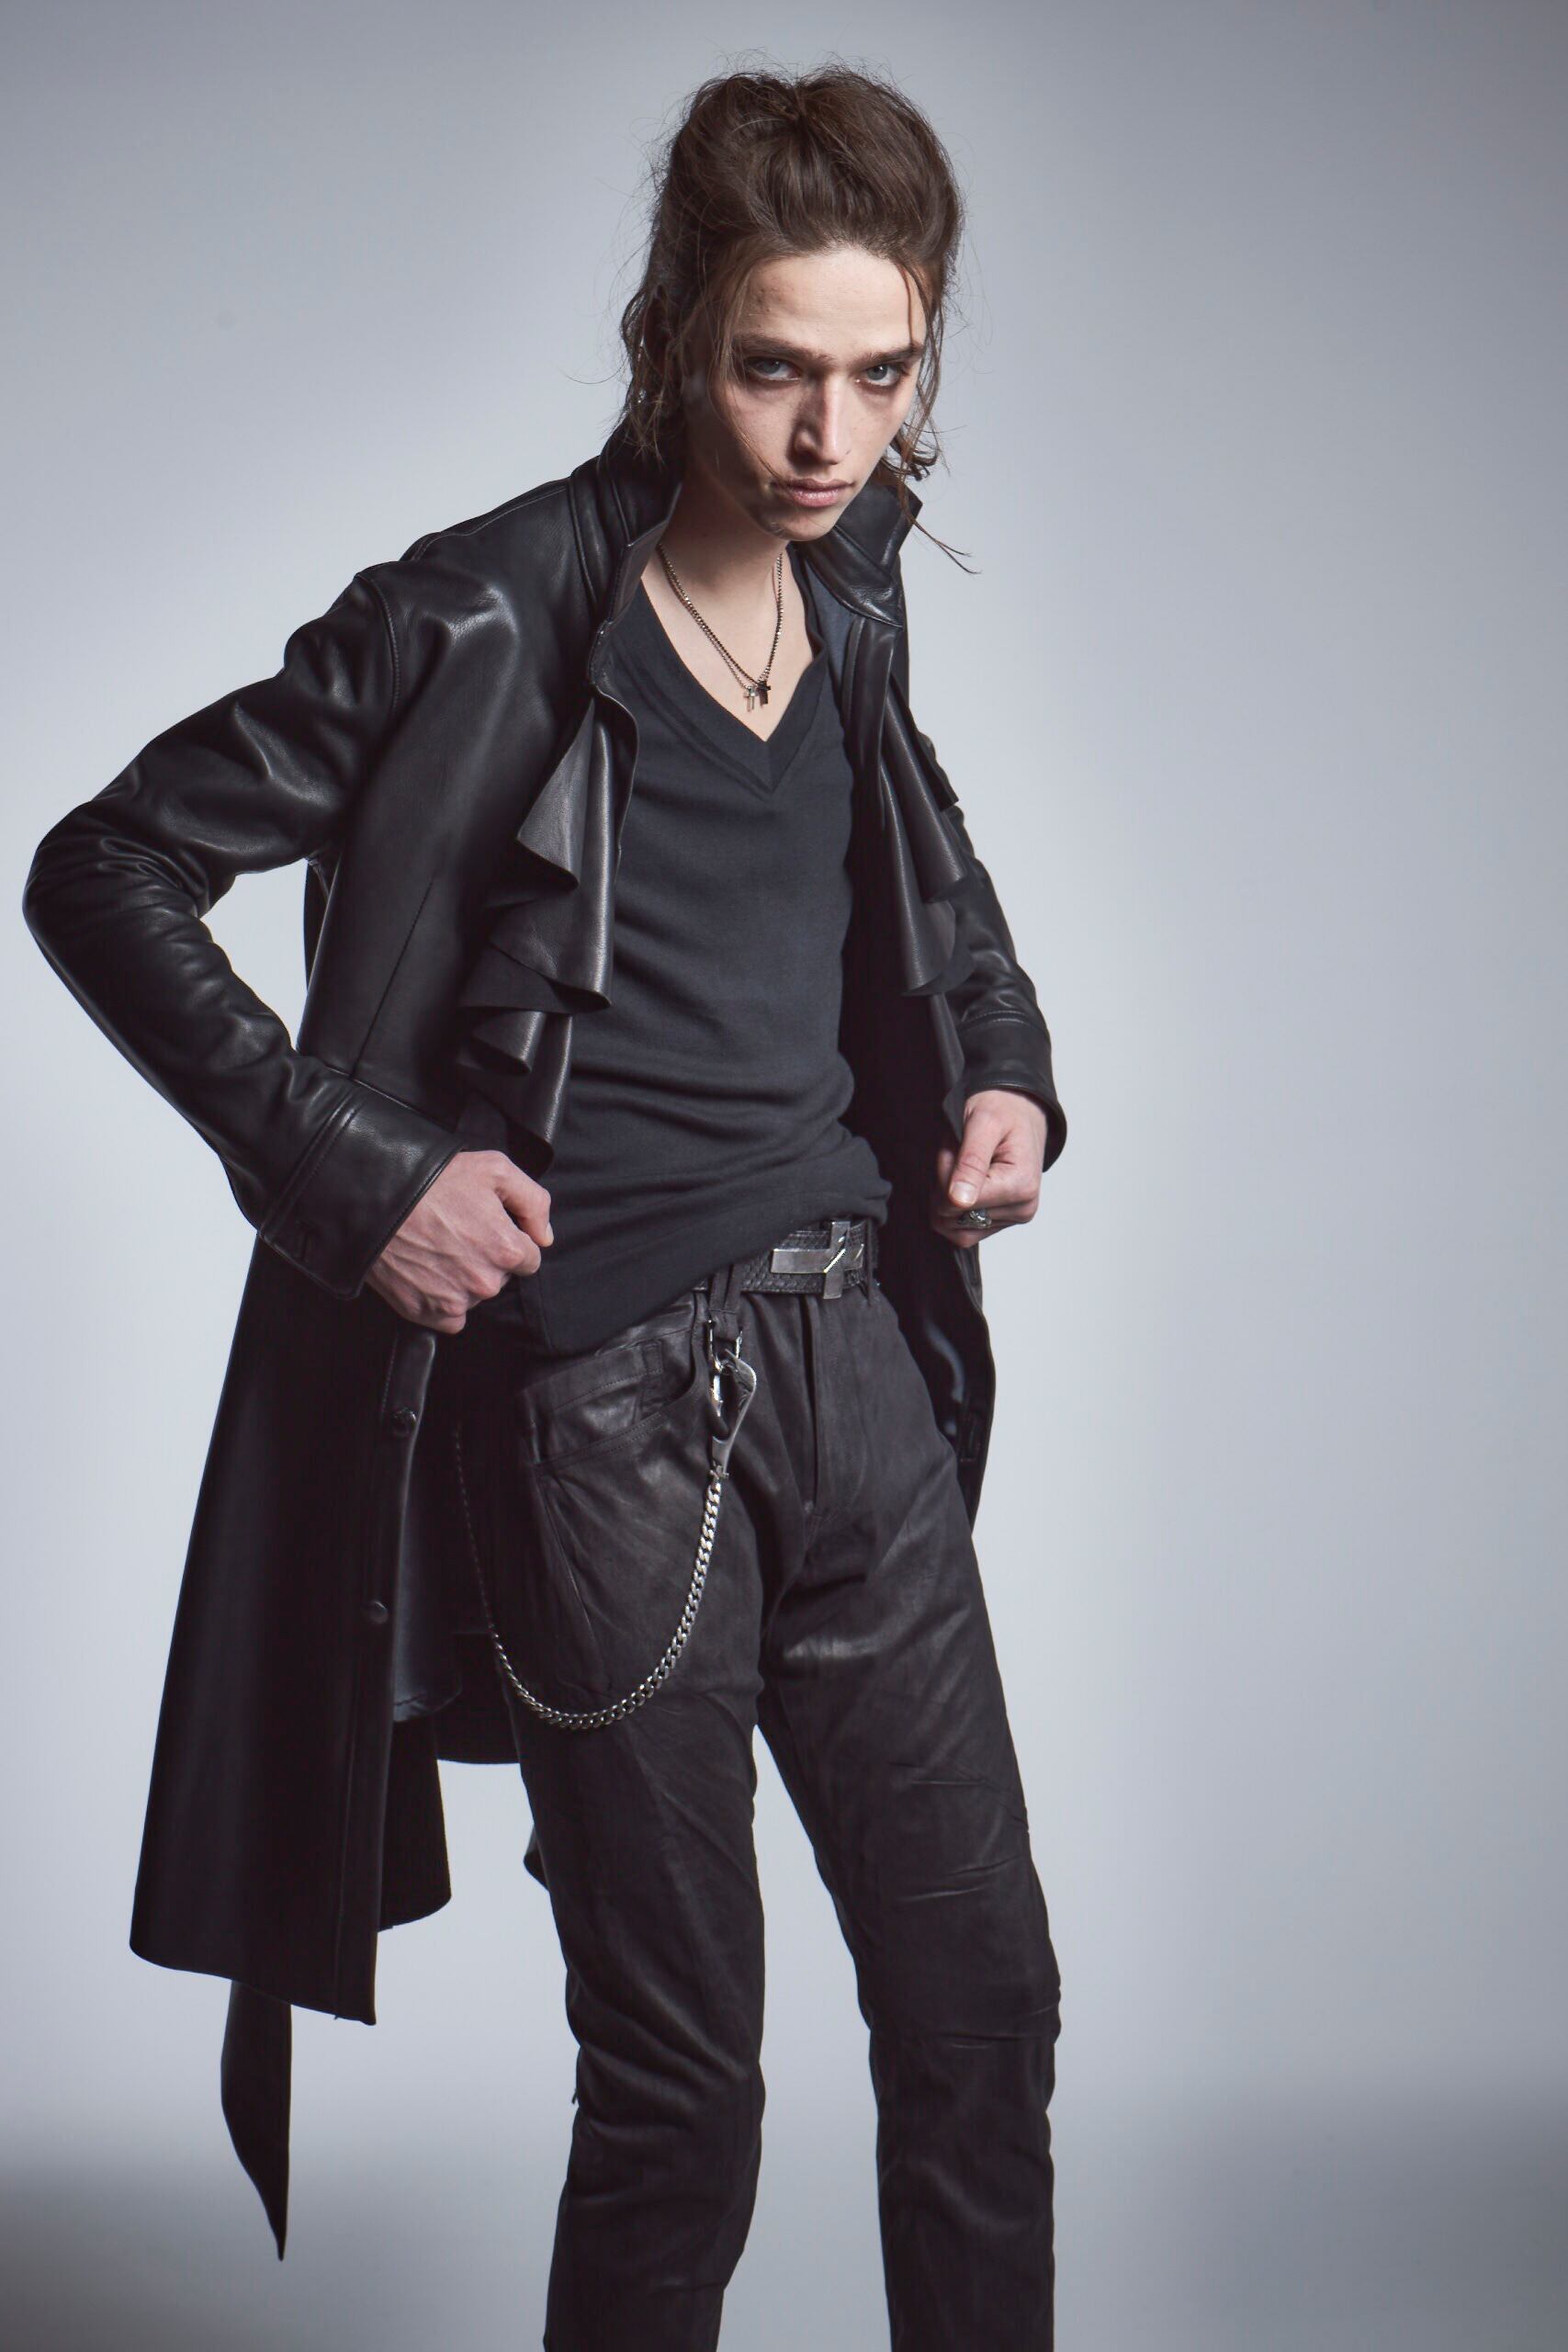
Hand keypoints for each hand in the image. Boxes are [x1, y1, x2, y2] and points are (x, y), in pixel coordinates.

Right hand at [364, 1149, 552, 1332]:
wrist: (374, 1200)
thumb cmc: (433, 1181)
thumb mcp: (494, 1169)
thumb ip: (533, 1201)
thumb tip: (544, 1236)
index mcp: (506, 1249)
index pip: (529, 1258)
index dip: (509, 1240)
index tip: (486, 1227)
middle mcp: (486, 1282)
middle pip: (501, 1277)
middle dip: (486, 1258)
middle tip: (457, 1232)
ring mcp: (456, 1301)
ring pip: (475, 1295)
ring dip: (464, 1278)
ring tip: (438, 1248)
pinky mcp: (428, 1313)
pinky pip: (451, 1316)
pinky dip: (443, 1300)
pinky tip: (429, 1272)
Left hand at [931, 1089, 1045, 1249]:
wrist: (1020, 1108)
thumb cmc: (1003, 1110)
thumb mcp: (983, 1123)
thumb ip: (970, 1162)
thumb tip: (959, 1200)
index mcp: (1020, 1186)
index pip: (954, 1205)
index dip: (945, 1174)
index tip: (959, 1149)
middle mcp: (1022, 1208)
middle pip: (952, 1215)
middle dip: (944, 1182)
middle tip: (960, 1152)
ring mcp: (1012, 1217)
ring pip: (953, 1223)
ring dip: (946, 1193)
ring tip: (964, 1163)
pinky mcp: (1001, 1221)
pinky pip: (962, 1226)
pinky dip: (954, 1203)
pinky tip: (967, 1178)